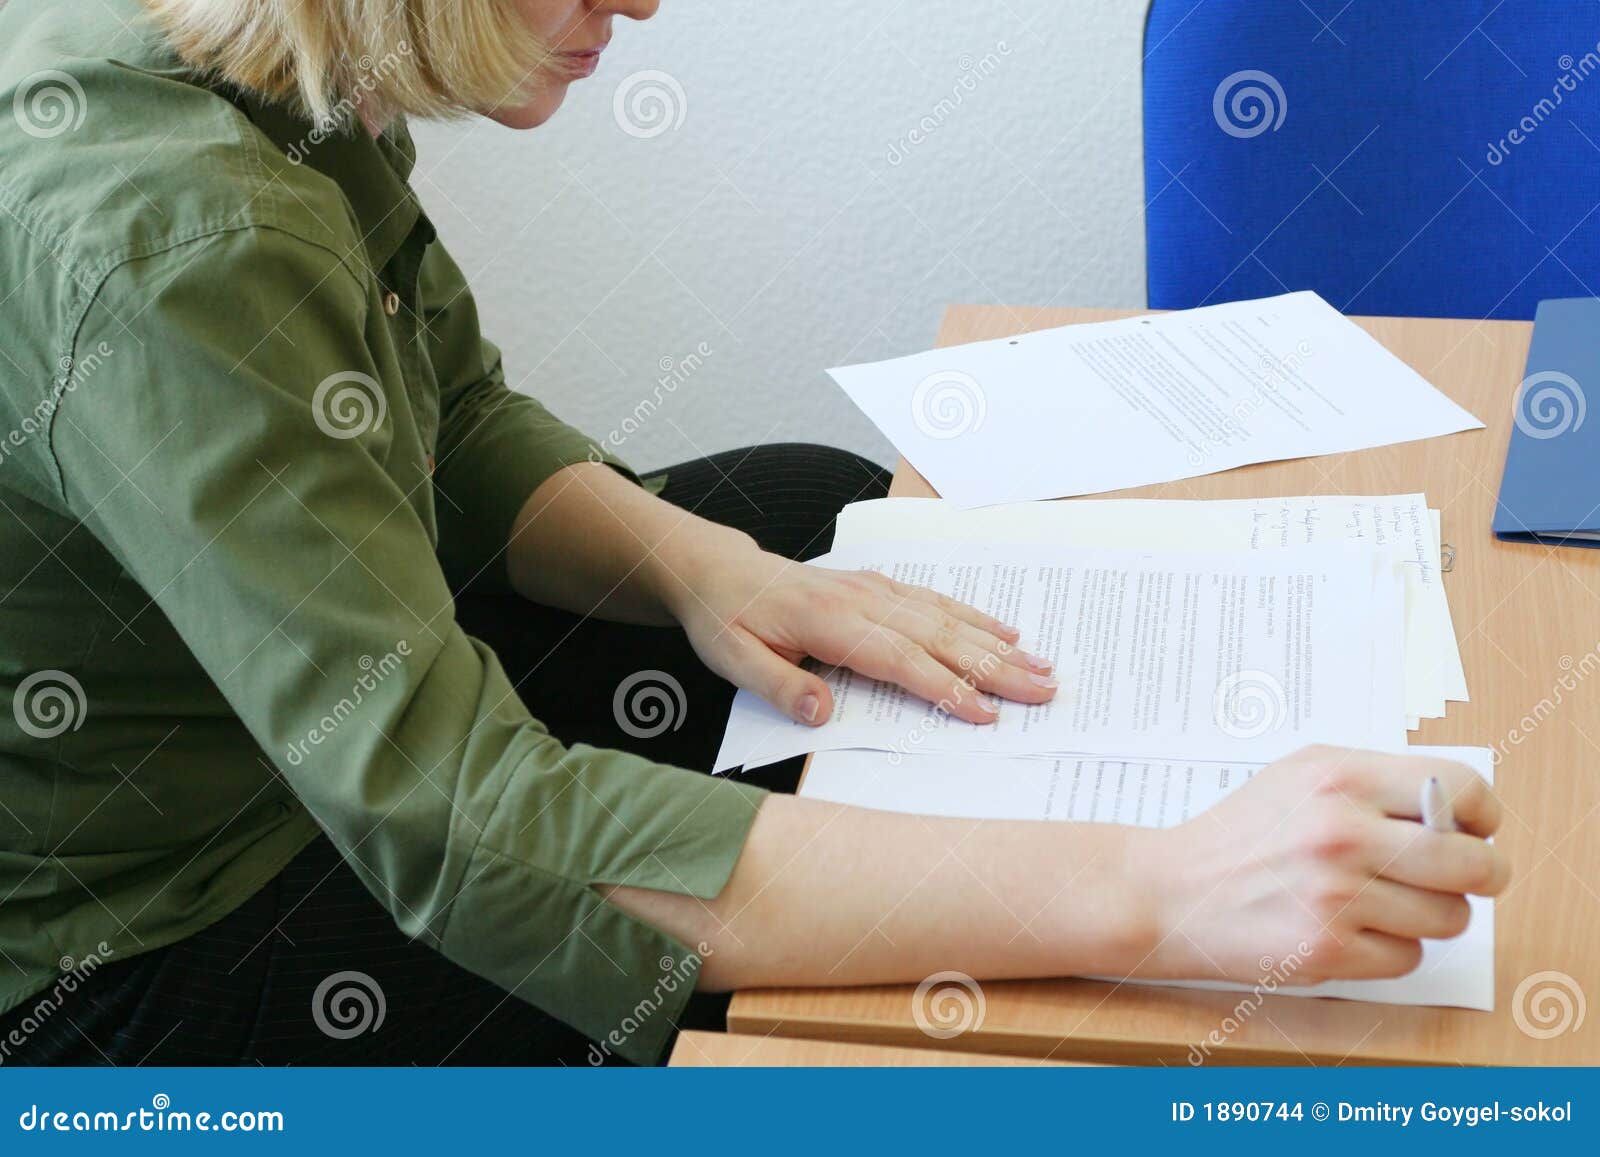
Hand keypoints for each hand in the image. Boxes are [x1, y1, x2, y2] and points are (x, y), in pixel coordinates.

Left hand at [662, 531, 1058, 724]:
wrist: (720, 572)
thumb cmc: (726, 619)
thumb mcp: (733, 660)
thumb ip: (779, 687)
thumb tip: (823, 713)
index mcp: (827, 622)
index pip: (897, 660)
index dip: (944, 688)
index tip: (986, 714)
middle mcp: (861, 600)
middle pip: (938, 637)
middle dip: (996, 667)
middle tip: (1045, 691)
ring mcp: (874, 590)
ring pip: (946, 617)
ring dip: (996, 643)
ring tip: (1042, 665)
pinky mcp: (878, 587)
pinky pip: (935, 600)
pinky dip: (973, 616)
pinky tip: (1003, 631)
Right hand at [1131, 746, 1507, 983]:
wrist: (1170, 892)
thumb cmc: (1239, 835)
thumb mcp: (1299, 776)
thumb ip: (1375, 783)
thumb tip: (1456, 813)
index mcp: (1338, 778)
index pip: (1461, 789)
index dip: (1482, 815)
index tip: (1476, 829)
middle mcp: (1341, 833)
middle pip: (1471, 864)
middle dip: (1480, 875)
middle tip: (1460, 877)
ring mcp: (1336, 896)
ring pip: (1447, 917)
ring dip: (1428, 915)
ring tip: (1383, 902)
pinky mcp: (1328, 950)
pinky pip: (1408, 957)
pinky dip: (1389, 949)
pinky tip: (1351, 930)